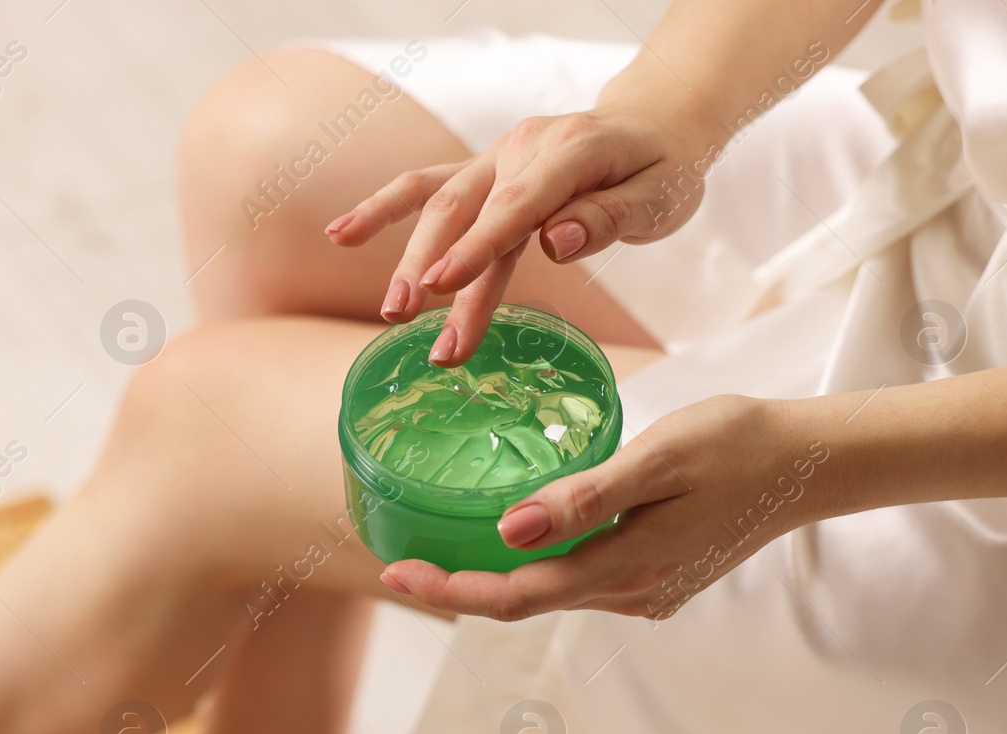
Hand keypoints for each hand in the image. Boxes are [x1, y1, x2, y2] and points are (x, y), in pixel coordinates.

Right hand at [325, 90, 718, 364]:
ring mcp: (497, 156)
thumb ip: (608, 218)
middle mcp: (523, 147)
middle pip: (468, 210)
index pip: (517, 206)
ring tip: (391, 310)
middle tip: (422, 335)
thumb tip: (555, 245)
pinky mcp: (484, 170)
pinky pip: (427, 184)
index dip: (476, 248)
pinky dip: (383, 208)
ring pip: (440, 201)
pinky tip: (343, 234)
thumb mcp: (659, 196)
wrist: (657, 123)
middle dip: (437, 271)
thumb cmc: (664, 167)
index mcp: (571, 151)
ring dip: (407, 254)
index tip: (439, 287)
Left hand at [378, 396, 832, 620]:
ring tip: (441, 548)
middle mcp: (630, 595)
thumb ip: (587, 496)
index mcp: (624, 568)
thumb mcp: (659, 456)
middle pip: (524, 603)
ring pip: (552, 595)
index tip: (394, 572)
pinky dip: (539, 569)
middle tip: (398, 560)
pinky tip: (517, 540)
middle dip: (458, 587)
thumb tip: (510, 530)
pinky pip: (581, 582)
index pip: (514, 596)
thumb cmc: (737, 443)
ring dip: (495, 579)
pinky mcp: (658, 580)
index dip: (449, 590)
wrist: (812, 463)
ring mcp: (647, 594)